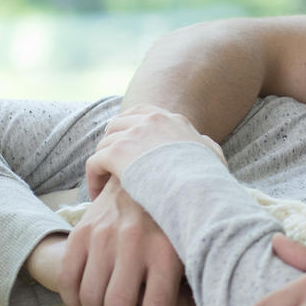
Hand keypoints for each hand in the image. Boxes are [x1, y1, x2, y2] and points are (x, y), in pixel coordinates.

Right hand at [54, 176, 194, 305]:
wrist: (149, 169)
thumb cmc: (175, 220)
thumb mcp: (191, 247)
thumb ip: (192, 289)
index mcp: (168, 251)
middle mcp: (135, 243)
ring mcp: (105, 235)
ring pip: (91, 298)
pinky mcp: (83, 230)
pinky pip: (69, 279)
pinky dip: (74, 300)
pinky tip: (86, 302)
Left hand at [85, 105, 224, 197]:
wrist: (196, 188)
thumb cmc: (207, 178)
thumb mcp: (213, 155)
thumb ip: (206, 145)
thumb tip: (203, 143)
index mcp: (170, 119)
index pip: (141, 112)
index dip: (129, 127)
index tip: (127, 144)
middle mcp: (149, 120)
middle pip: (118, 124)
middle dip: (112, 143)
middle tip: (111, 164)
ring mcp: (131, 135)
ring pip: (104, 144)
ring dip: (102, 162)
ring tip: (103, 182)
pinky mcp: (116, 153)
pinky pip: (94, 162)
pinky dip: (93, 178)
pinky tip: (96, 193)